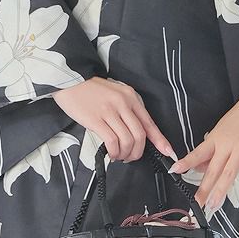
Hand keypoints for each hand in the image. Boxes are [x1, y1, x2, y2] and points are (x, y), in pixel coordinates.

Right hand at [52, 77, 176, 162]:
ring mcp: (109, 111)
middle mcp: (123, 103)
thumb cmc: (91, 90)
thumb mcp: (115, 94)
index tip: (167, 151)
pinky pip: (112, 142)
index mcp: (130, 97)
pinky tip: (111, 153)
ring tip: (119, 156)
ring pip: (127, 141)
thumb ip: (127, 110)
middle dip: (138, 152)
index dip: (160, 140)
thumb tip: (137, 133)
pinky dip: (114, 152)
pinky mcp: (96, 120)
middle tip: (131, 157)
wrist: (70, 80)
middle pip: (140, 135)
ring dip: (125, 154)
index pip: (149, 122)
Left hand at [166, 75, 238, 212]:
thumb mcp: (224, 128)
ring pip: (229, 172)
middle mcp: (227, 144)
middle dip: (204, 189)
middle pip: (213, 169)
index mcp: (216, 138)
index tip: (174, 172)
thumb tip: (202, 167)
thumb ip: (214, 149)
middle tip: (197, 205)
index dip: (186, 163)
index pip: (198, 153)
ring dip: (221, 190)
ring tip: (214, 204)